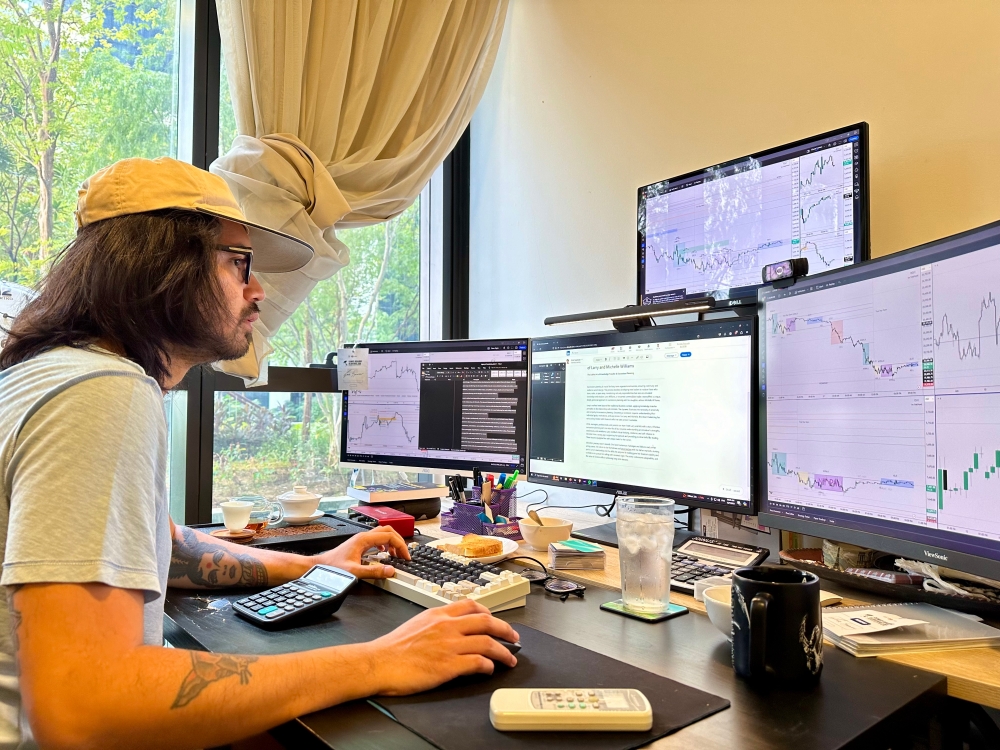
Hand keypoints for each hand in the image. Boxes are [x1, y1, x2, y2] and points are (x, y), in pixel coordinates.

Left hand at [312, 527, 410, 579]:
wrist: (319, 565)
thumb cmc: (332, 567)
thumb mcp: (355, 572)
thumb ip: (373, 572)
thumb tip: (390, 571)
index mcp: (364, 539)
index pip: (389, 536)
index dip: (400, 545)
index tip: (405, 557)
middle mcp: (363, 537)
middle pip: (388, 531)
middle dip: (399, 541)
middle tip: (403, 554)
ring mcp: (361, 540)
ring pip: (382, 534)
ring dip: (392, 542)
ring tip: (396, 555)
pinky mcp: (359, 544)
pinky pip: (377, 539)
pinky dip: (385, 545)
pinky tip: (384, 553)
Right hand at [367, 600, 518, 694]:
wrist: (379, 662)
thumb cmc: (393, 648)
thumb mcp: (417, 623)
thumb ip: (436, 622)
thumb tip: (449, 627)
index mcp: (438, 614)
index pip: (471, 605)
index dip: (488, 612)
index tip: (495, 618)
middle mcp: (447, 626)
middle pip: (486, 621)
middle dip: (505, 629)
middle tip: (514, 637)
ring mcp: (449, 645)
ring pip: (487, 642)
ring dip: (504, 651)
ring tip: (510, 659)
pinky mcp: (448, 665)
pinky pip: (478, 662)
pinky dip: (488, 665)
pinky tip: (490, 669)